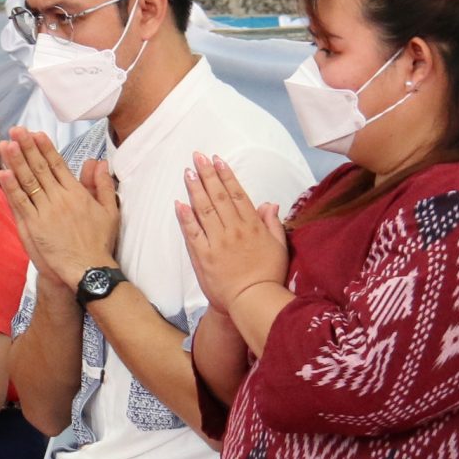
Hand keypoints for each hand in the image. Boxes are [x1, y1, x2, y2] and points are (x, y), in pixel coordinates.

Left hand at [0, 127, 119, 287]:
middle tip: (16, 130)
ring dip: (15, 162)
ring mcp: (45, 212)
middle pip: (40, 168)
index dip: (45, 148)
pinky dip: (11, 188)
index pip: (57, 165)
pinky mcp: (34, 226)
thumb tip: (99, 163)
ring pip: (28, 182)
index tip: (35, 133)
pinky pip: (20, 203)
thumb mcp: (109, 210)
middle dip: (27, 147)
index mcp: (76, 193)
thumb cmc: (99, 242)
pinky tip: (3, 173)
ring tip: (6, 144)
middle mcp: (60, 199)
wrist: (88, 269)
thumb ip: (102, 185)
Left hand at [176, 153, 288, 312]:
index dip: (226, 175)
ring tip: (188, 172)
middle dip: (207, 174)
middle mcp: (233, 230)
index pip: (237, 194)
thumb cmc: (268, 275)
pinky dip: (185, 217)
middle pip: (218, 196)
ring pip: (204, 209)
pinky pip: (192, 233)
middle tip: (198, 157)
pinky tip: (179, 203)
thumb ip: (273, 224)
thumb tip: (269, 204)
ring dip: (195, 189)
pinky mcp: (203, 256)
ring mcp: (216, 242)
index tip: (217, 160)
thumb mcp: (279, 247)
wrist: (252, 301)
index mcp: (252, 226)